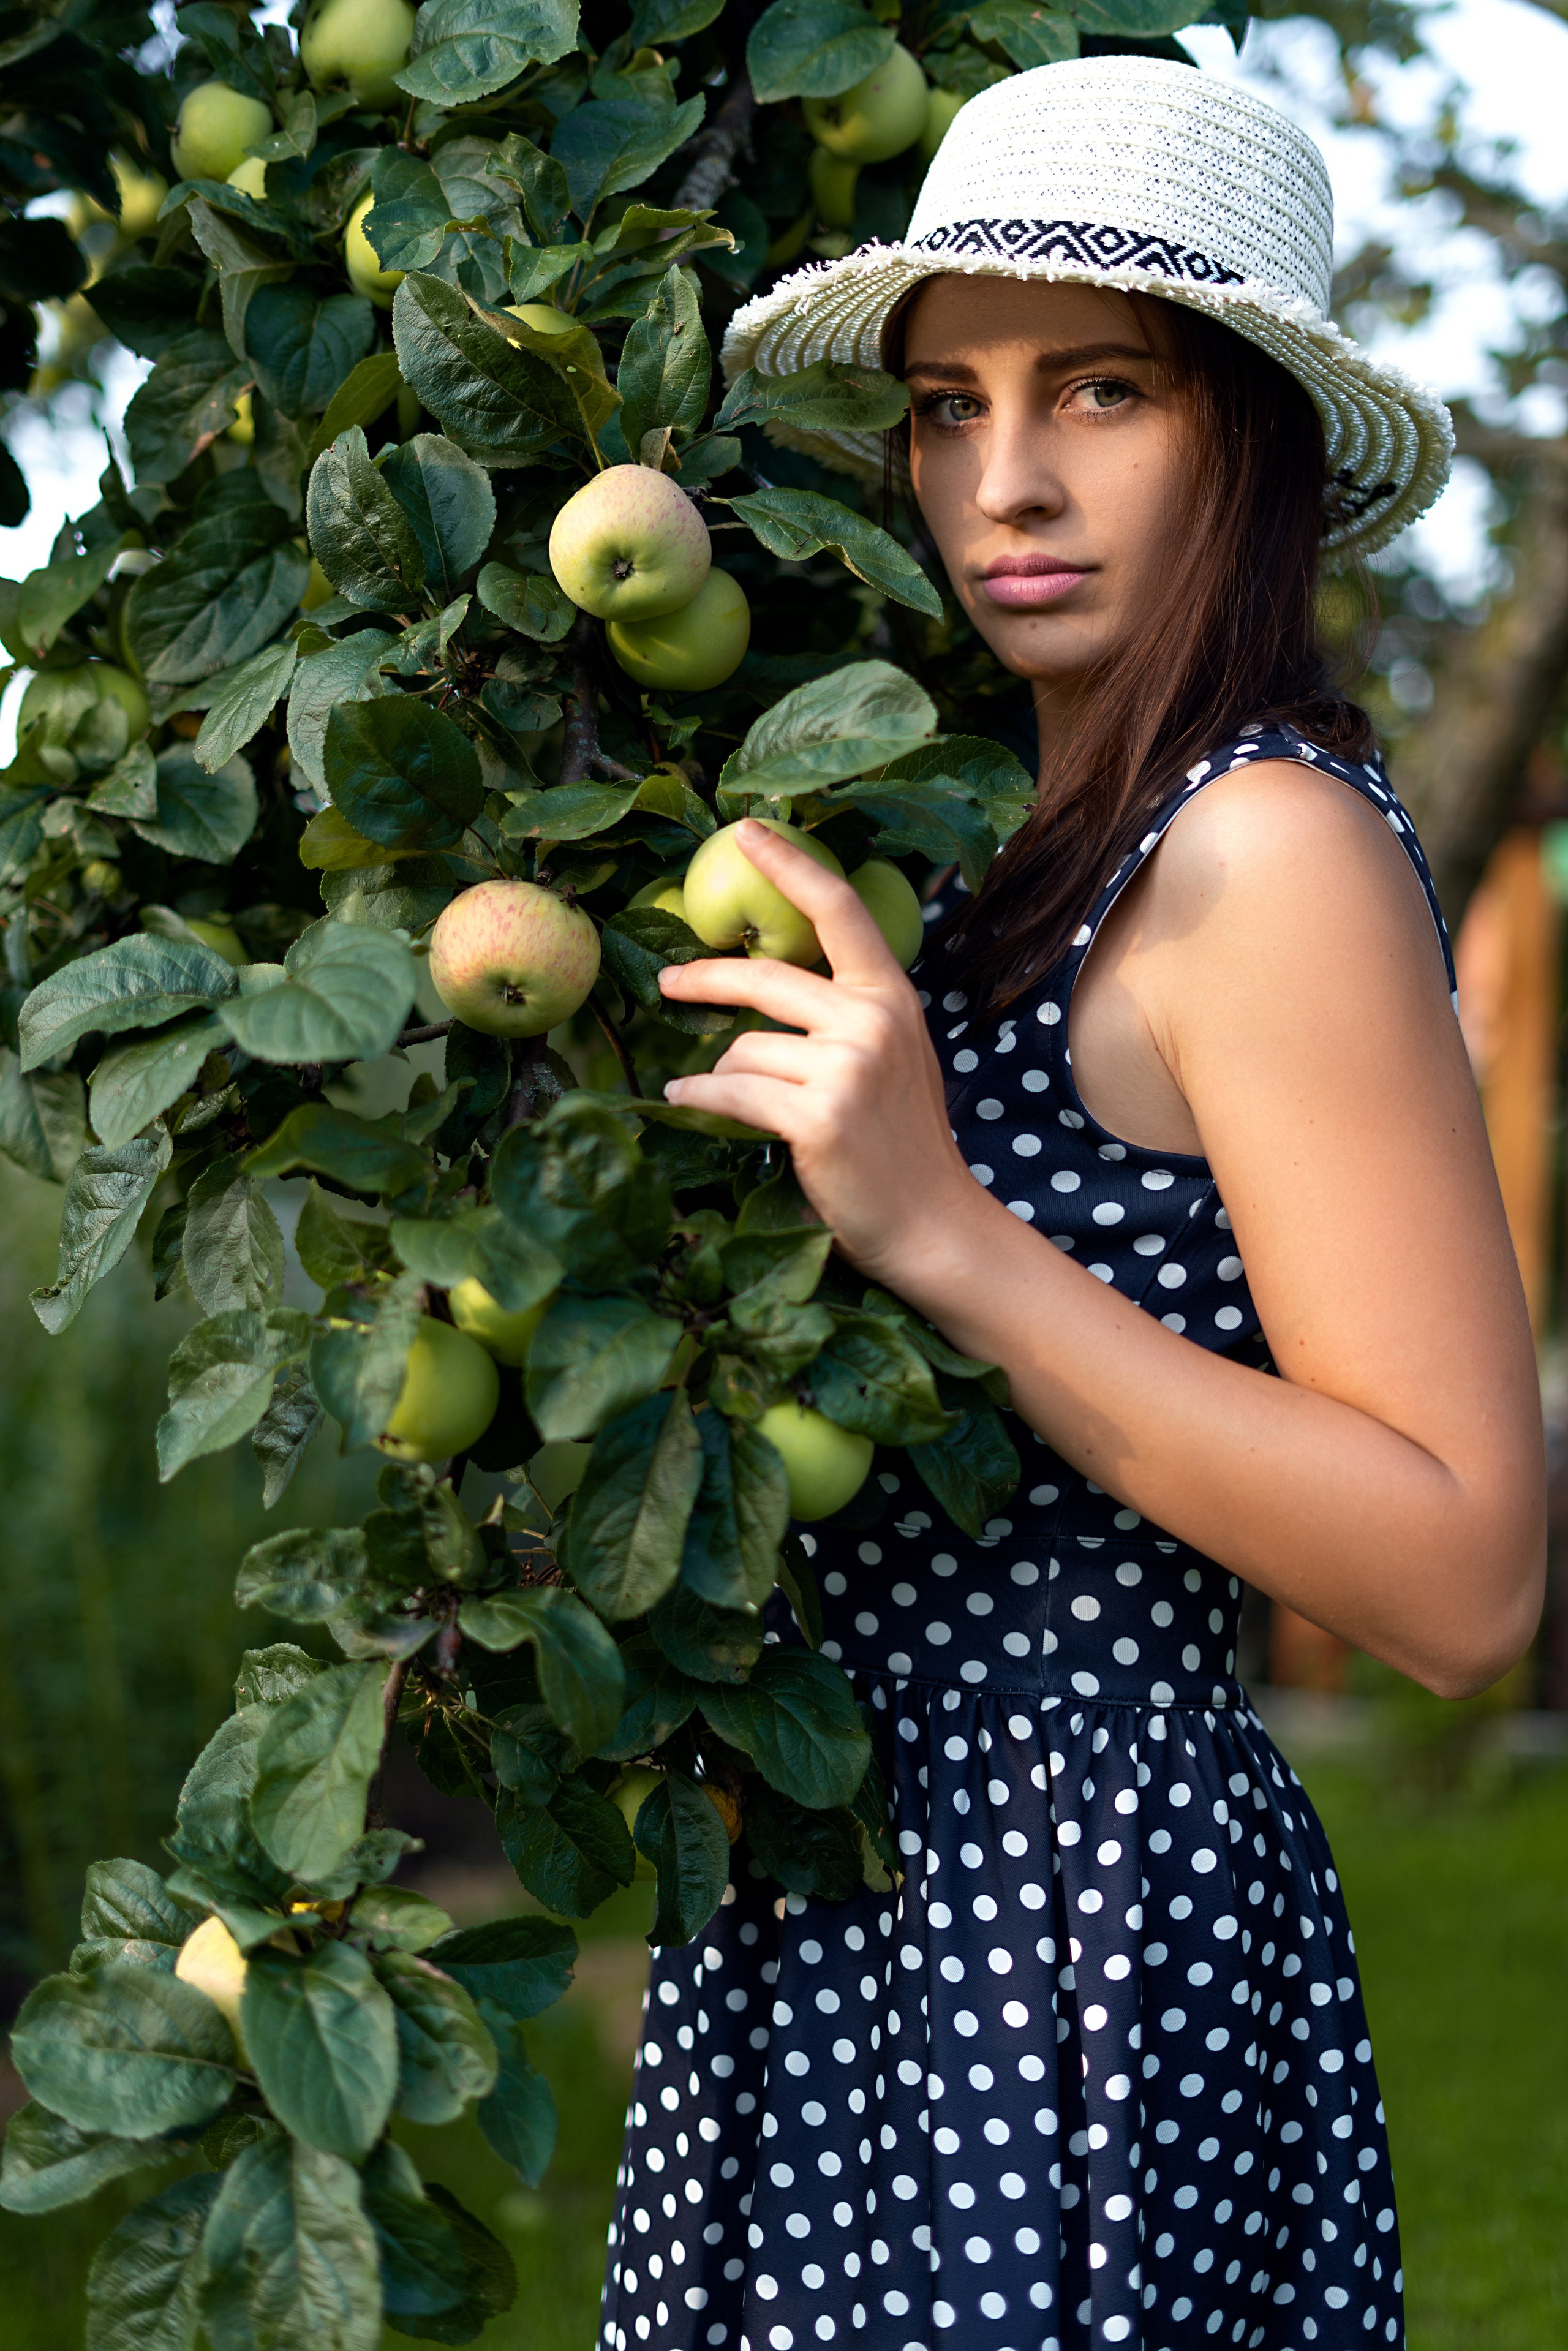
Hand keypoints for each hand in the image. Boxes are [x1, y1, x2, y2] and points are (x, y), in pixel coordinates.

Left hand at [659, 821, 975, 1281]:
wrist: (933, 1226)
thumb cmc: (901, 1148)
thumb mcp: (891, 1062)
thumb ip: (844, 1018)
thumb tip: (760, 991)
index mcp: (891, 999)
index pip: (839, 910)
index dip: (790, 864)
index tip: (745, 829)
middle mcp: (871, 1021)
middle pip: (763, 977)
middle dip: (705, 978)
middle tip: (669, 983)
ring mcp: (846, 1068)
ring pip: (742, 1049)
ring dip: (722, 1078)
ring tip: (731, 1104)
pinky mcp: (817, 1116)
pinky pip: (730, 1092)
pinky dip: (699, 1100)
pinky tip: (685, 1105)